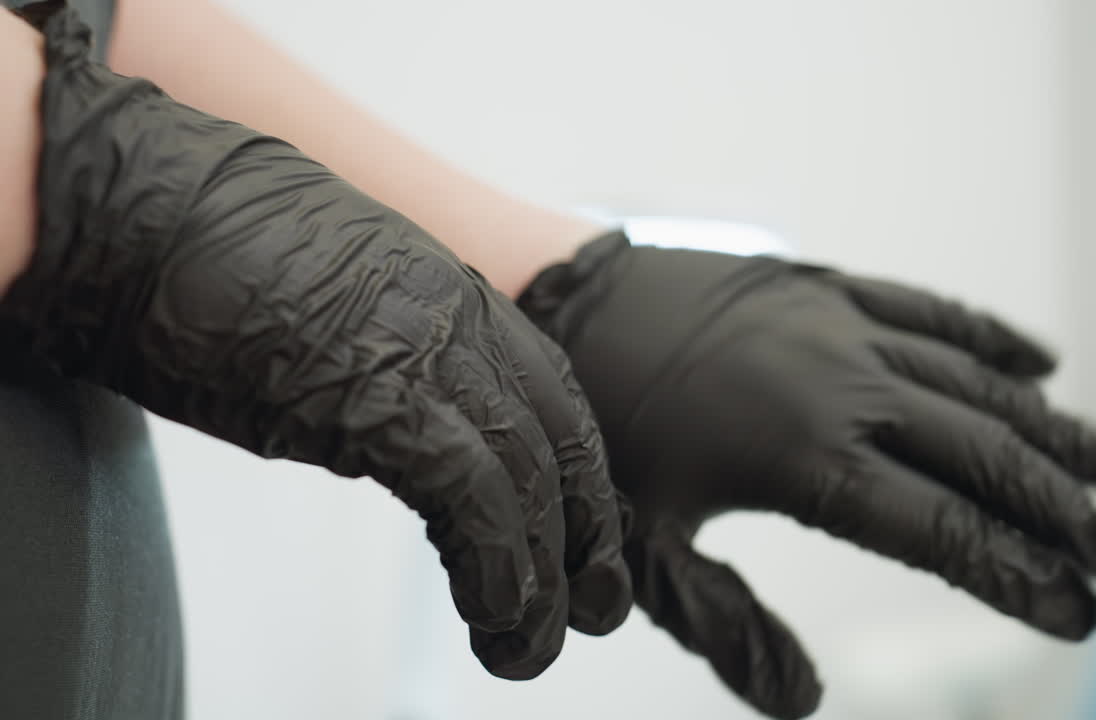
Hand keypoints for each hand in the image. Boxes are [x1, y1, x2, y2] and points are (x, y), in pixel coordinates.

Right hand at [0, 7, 628, 679]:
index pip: (548, 386)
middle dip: (585, 526)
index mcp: (443, 288)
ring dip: (542, 572)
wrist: (125, 202)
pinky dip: (494, 562)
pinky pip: (470, 492)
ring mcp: (420, 347)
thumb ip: (377, 354)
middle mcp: (452, 312)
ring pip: (528, 471)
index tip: (580, 526)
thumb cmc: (196, 246)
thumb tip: (393, 423)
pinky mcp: (375, 393)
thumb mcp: (322, 303)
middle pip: (558, 432)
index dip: (574, 466)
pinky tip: (492, 613)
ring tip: (531, 645)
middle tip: (593, 605)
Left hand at [520, 232, 1095, 717]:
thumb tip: (803, 705)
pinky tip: (1042, 363)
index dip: (1021, 577)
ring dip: (1057, 428)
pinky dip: (990, 337)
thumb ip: (726, 628)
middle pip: (987, 458)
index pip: (945, 533)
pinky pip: (928, 307)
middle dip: (1071, 513)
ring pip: (977, 382)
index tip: (1082, 609)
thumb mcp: (643, 547)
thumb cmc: (593, 431)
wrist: (548, 302)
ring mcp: (839, 326)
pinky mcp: (821, 284)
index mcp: (806, 461)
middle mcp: (844, 387)